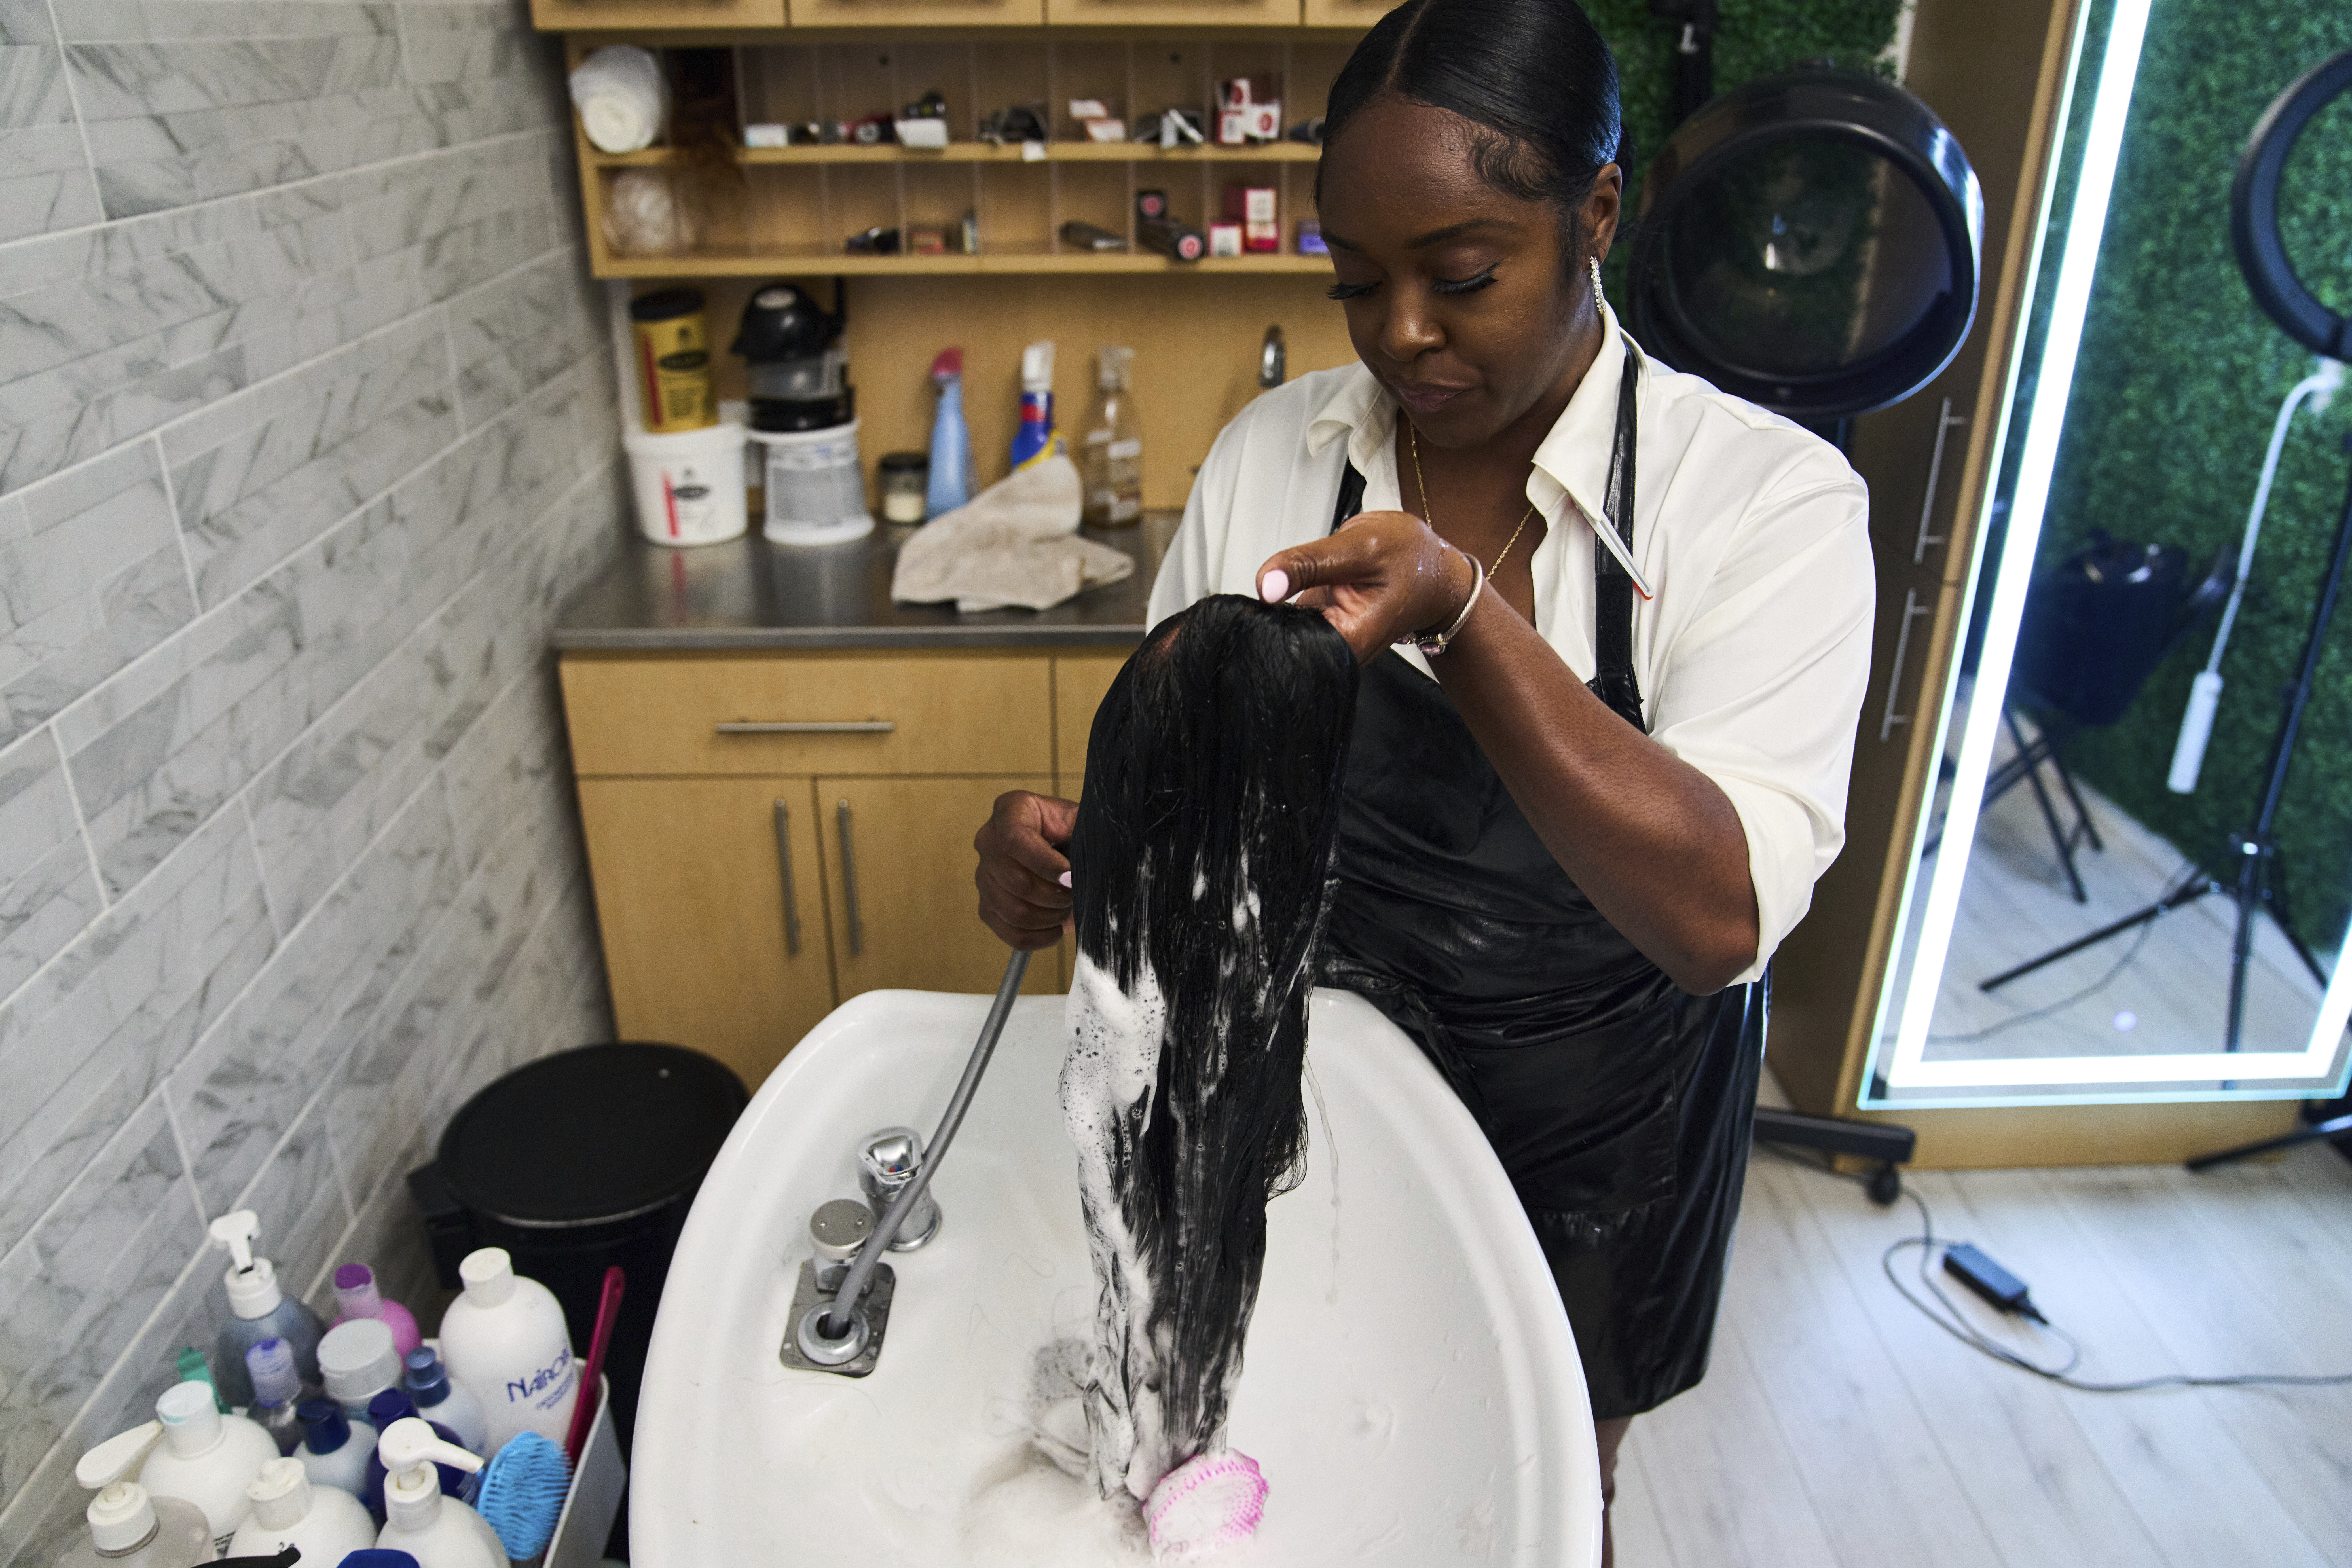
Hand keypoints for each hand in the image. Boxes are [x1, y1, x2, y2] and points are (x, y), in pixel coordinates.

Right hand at [974, 790, 1078, 949]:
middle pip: (1015, 880)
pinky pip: (1010, 932)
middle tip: (1076, 895)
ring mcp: (984, 876)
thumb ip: (1086, 833)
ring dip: (1049, 916)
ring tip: (1067, 908)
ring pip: (1013, 910)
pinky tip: (1056, 928)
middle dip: (1054, 895)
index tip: (1071, 877)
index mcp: (1010, 810)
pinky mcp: (988, 906)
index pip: (1014, 840)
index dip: (1044, 864)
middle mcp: (988, 841)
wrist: (1068, 852)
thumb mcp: (1083, 823)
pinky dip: (1038, 937)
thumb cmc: (1075, 834)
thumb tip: (1087, 865)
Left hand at [1254, 510, 1477, 661]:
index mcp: (1348, 641)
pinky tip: (1302, 582)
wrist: (1436, 568)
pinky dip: (1292, 597)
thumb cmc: (1412, 560)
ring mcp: (1331, 636)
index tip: (1263, 593)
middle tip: (1284, 577)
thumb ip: (1308, 563)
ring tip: (1304, 577)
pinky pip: (1297, 615)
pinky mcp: (1326, 623)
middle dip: (1272, 610)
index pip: (1287, 647)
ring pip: (1287, 625)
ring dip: (1282, 601)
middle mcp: (1338, 646)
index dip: (1266, 622)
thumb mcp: (1358, 547)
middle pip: (1283, 640)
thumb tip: (1267, 584)